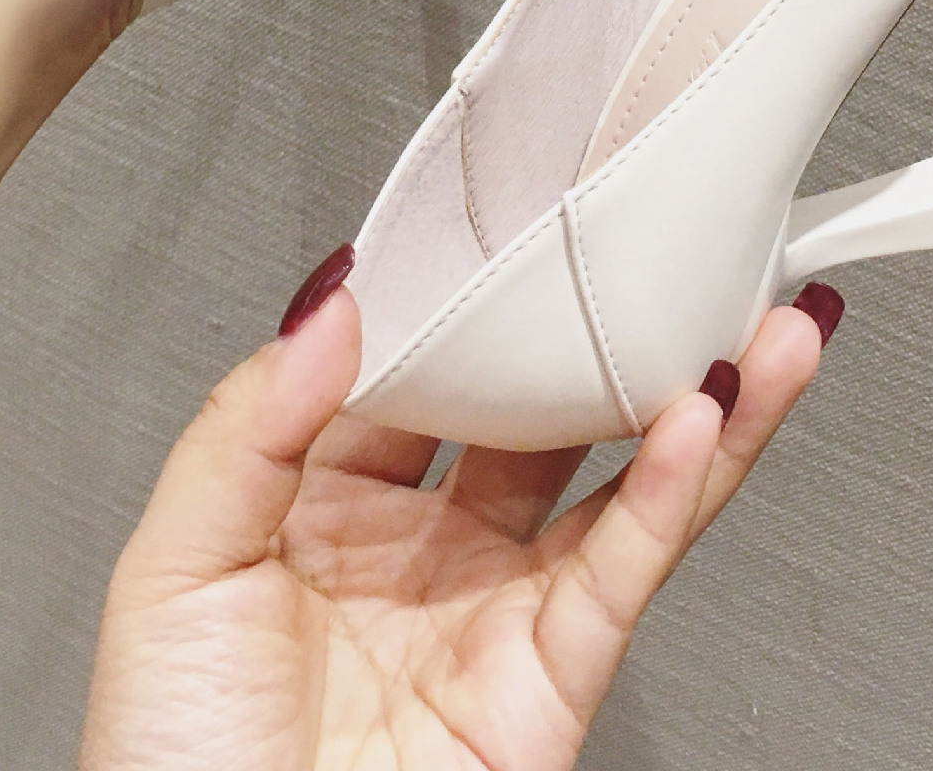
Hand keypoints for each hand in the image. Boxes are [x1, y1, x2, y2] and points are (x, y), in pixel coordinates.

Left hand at [78, 264, 835, 770]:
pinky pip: (623, 566)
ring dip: (699, 398)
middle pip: (537, 409)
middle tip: (668, 247)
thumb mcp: (175, 566)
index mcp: (321, 499)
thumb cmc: (172, 765)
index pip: (418, 364)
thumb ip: (250, 423)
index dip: (473, 293)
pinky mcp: (552, 680)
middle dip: (607, 332)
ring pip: (616, 479)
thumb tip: (332, 300)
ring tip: (761, 318)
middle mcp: (420, 544)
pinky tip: (708, 418)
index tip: (521, 216)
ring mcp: (493, 608)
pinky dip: (679, 492)